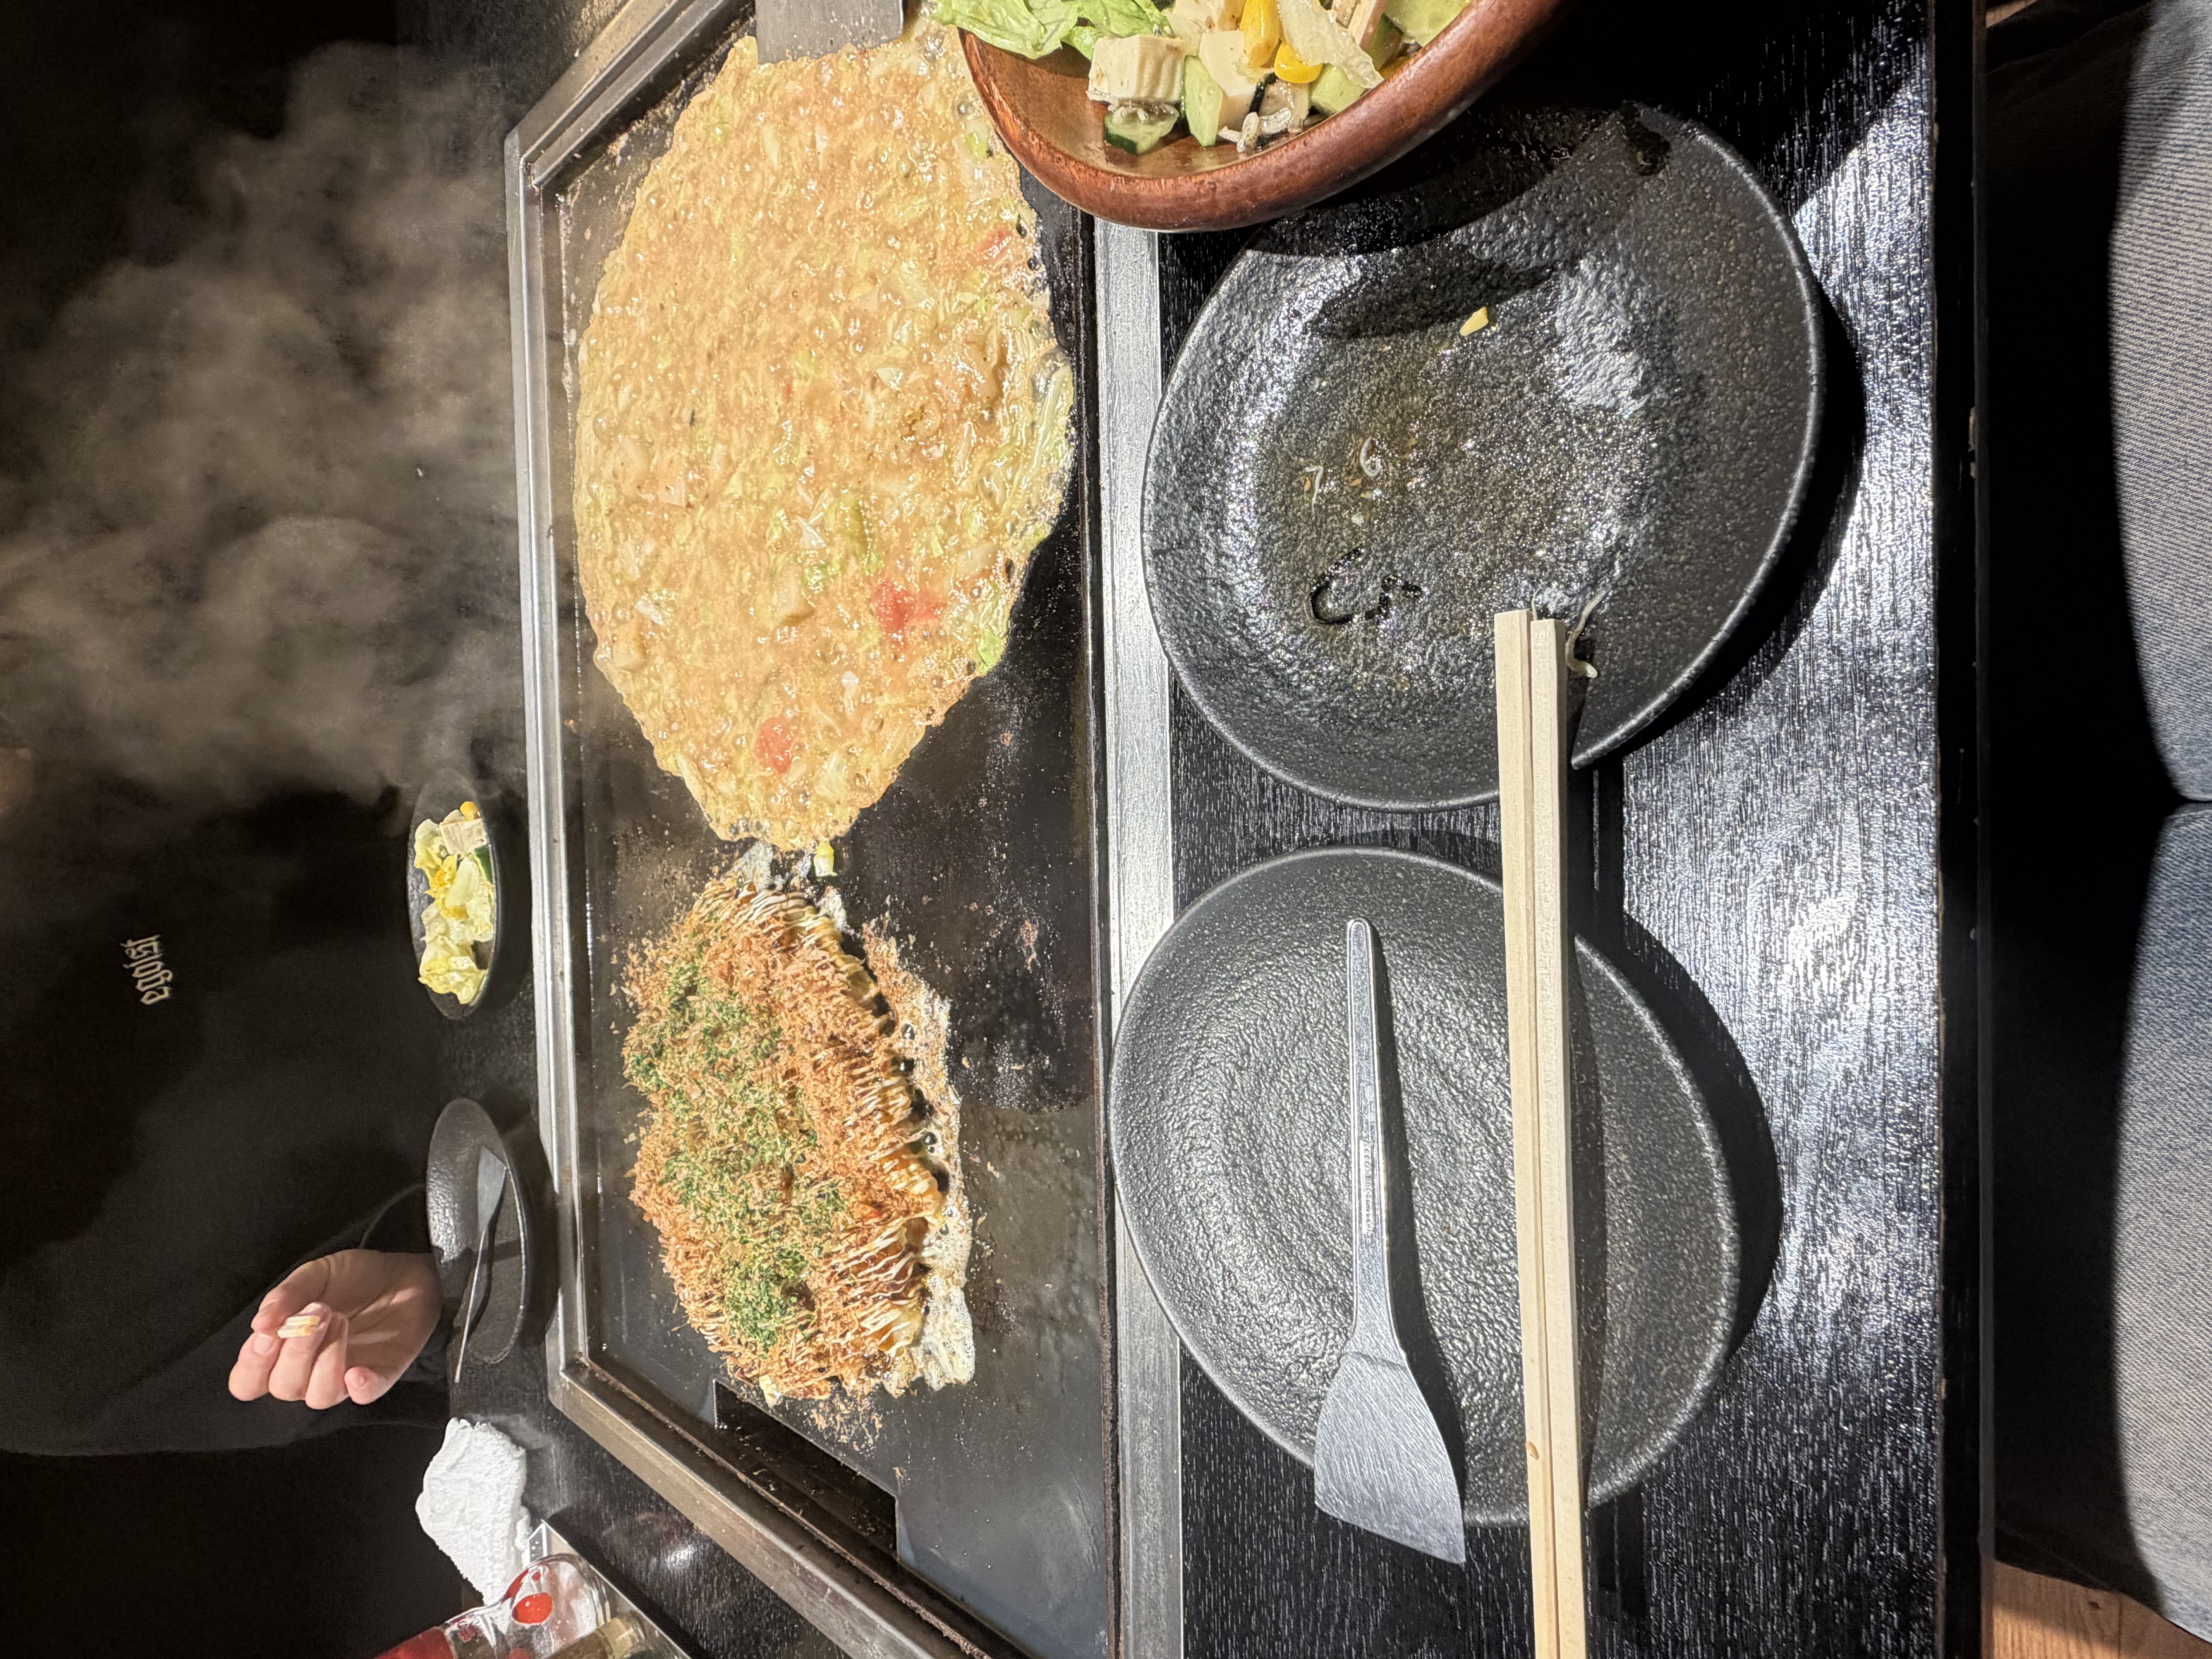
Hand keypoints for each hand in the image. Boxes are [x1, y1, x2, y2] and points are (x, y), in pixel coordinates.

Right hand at [227, 1249, 442, 1409]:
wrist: (404, 1273)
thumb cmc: (353, 1277)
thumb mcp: (317, 1274)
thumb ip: (286, 1295)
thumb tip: (260, 1324)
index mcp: (282, 1350)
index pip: (248, 1381)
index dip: (252, 1364)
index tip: (267, 1334)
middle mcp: (308, 1372)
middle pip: (283, 1387)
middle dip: (296, 1351)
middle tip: (319, 1311)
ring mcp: (343, 1377)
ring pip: (319, 1395)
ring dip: (326, 1360)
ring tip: (341, 1319)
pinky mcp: (379, 1377)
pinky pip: (365, 1396)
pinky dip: (360, 1388)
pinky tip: (359, 1371)